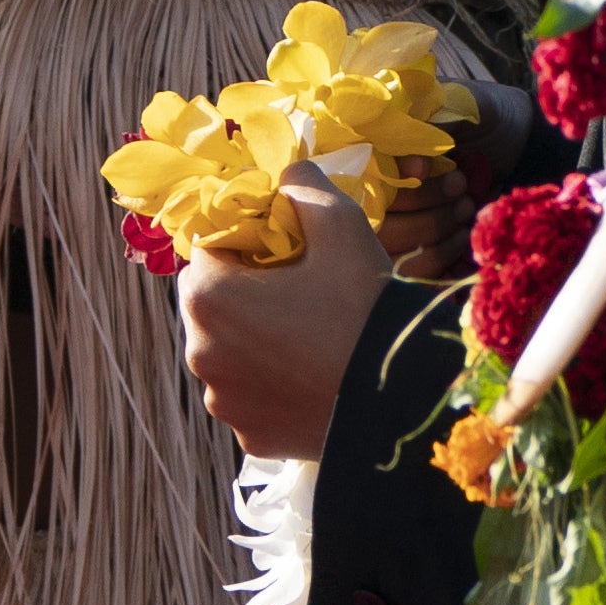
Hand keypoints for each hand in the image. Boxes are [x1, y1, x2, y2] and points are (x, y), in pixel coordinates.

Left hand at [174, 166, 392, 461]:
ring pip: (229, 352)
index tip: (286, 249)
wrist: (406, 400)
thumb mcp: (341, 226)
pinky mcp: (249, 436)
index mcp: (207, 296)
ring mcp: (223, 400)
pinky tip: (313, 375)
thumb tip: (287, 168)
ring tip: (310, 335)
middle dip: (246, 291)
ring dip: (255, 340)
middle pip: (212, 303)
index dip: (246, 241)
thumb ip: (303, 185)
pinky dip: (271, 384)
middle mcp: (199, 351)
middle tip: (300, 291)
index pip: (208, 248)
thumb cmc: (367, 306)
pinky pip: (251, 396)